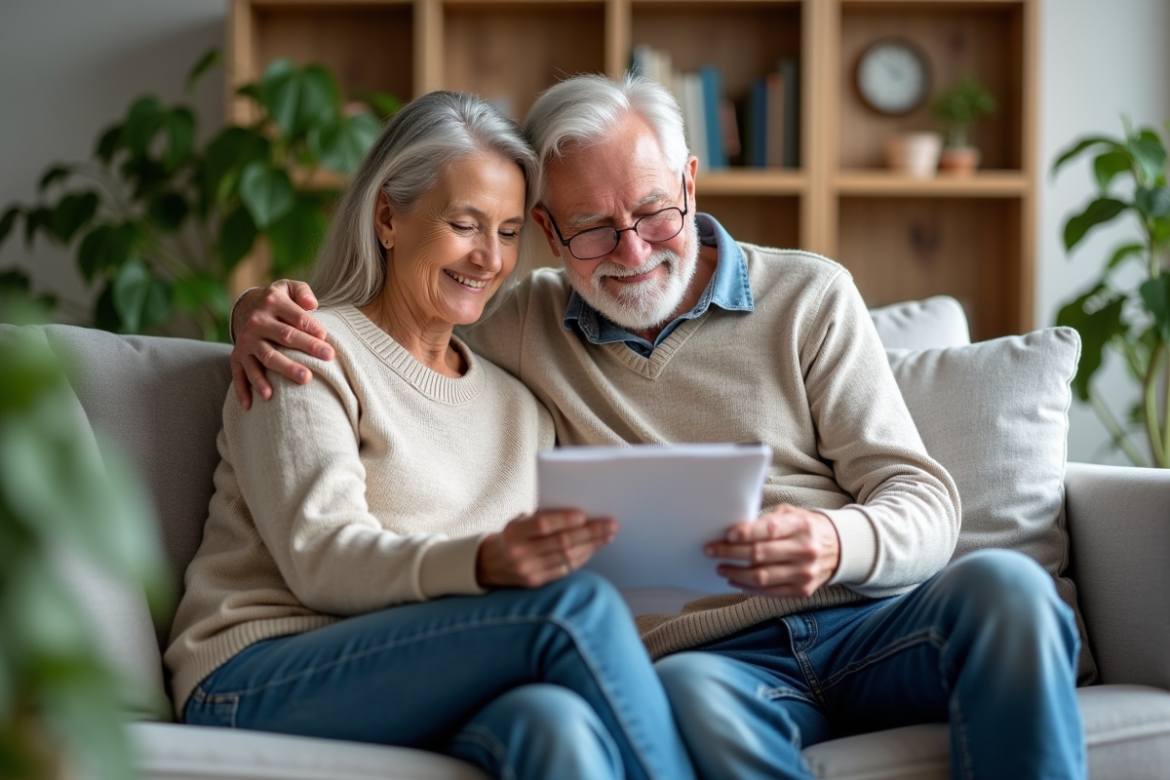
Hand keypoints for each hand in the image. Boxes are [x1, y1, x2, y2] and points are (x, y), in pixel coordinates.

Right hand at [231, 280, 330, 408]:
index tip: (327, 339)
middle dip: (307, 348)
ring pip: (267, 357)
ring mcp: (247, 341)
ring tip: (303, 380)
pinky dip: (244, 390)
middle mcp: (258, 322)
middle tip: (328, 358)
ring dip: (285, 370)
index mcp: (273, 303)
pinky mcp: (237, 357)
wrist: (246, 307)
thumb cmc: (279, 301)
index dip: (312, 328)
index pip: (297, 317)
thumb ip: (303, 292)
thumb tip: (313, 304)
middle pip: (285, 337)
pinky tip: (253, 405)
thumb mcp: (289, 287)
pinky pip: (239, 375)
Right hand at [476, 510, 616, 588]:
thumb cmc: (514, 535)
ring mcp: (528, 571)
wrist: (491, 563)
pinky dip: (583, 557)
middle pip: (561, 543)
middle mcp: (519, 553)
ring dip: (591, 545)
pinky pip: (566, 569)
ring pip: (567, 557)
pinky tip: (594, 547)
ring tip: (608, 535)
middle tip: (610, 525)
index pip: (543, 525)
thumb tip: (580, 513)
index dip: (564, 520)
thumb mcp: (520, 521)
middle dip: (590, 533)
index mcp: (514, 532)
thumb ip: (543, 516)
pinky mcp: (536, 582)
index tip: (585, 514)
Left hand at [704, 504, 839, 597]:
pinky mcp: (803, 590)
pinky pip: (769, 592)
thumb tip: (735, 529)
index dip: (746, 533)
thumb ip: (767, 520)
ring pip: (762, 577)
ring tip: (721, 567)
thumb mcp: (791, 514)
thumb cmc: (805, 528)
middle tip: (711, 550)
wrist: (838, 549)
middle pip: (760, 554)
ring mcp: (805, 573)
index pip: (770, 530)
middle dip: (730, 553)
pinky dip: (748, 588)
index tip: (727, 535)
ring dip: (735, 573)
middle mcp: (805, 550)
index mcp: (802, 526)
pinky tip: (735, 580)